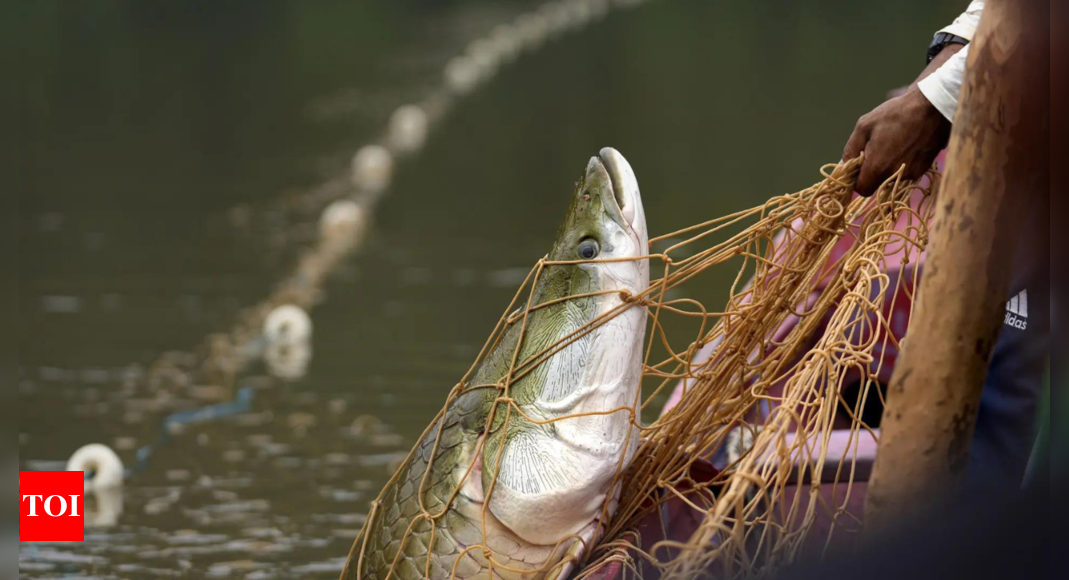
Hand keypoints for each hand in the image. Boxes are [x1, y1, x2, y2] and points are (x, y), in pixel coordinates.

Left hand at [843, 44, 961, 196]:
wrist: (933, 106)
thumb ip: (850, 149)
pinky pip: (906, 173)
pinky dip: (902, 164)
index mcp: (878, 167)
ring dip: (888, 168)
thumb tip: (843, 166)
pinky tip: (905, 146)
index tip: (859, 167)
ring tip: (892, 145)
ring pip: (892, 180)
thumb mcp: (864, 126)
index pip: (862, 190)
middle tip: (875, 152)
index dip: (858, 180)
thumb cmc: (895, 114)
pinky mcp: (924, 168)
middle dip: (872, 174)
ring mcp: (912, 173)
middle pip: (877, 186)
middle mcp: (896, 175)